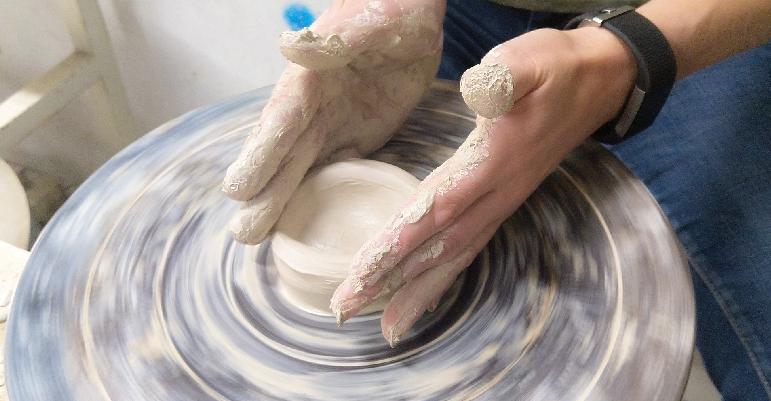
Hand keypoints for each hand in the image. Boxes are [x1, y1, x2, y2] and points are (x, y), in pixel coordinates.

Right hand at [223, 0, 444, 243]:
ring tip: (262, 240)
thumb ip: (332, 40)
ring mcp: (332, 128)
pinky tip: (312, 228)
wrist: (415, 15)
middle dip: (262, 196)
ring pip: (301, 173)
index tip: (237, 190)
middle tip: (244, 235)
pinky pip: (337, 173)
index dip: (257, 156)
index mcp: (307, 82)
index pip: (277, 123)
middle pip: (281, 159)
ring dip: (284, 206)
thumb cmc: (392, 9)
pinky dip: (325, 201)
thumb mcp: (368, 22)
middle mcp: (311, 111)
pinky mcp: (357, 139)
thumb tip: (289, 46)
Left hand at [331, 27, 636, 344]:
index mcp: (493, 161)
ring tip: (385, 327)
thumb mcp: (531, 59)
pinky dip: (444, 277)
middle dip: (390, 279)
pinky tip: (425, 294)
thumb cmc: (557, 67)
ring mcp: (502, 202)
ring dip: (416, 291)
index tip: (360, 272)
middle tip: (346, 308)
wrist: (602, 80)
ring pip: (454, 257)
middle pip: (436, 246)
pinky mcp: (503, 201)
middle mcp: (496, 193)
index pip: (435, 210)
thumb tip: (477, 86)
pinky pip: (469, 248)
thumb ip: (506, 76)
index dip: (397, 243)